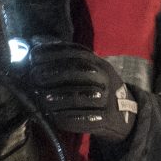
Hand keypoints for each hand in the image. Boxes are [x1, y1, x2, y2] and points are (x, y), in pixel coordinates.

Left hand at [22, 39, 136, 142]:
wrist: (126, 116)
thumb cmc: (98, 89)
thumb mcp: (91, 70)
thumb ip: (67, 58)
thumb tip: (36, 41)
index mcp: (101, 64)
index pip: (78, 53)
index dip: (55, 53)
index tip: (34, 56)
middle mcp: (107, 79)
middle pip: (81, 72)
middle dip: (55, 73)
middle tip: (35, 77)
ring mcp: (109, 99)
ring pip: (82, 96)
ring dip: (59, 97)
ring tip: (41, 98)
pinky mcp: (107, 120)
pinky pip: (86, 119)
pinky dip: (68, 118)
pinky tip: (53, 117)